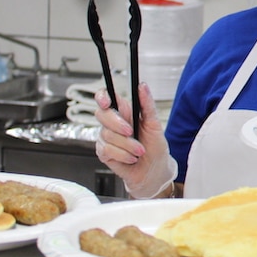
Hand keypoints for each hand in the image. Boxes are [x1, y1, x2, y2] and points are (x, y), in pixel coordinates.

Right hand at [94, 81, 176, 198]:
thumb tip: (142, 86)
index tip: (107, 102)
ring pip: (107, 135)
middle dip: (118, 123)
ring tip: (139, 150)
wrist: (154, 170)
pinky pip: (107, 149)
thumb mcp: (155, 123)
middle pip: (102, 114)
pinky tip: (131, 157)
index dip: (102, 97)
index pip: (106, 97)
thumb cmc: (154, 147)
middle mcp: (112, 123)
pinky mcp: (103, 153)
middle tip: (132, 131)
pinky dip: (123, 154)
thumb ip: (147, 104)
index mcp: (124, 112)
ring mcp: (106, 138)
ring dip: (127, 144)